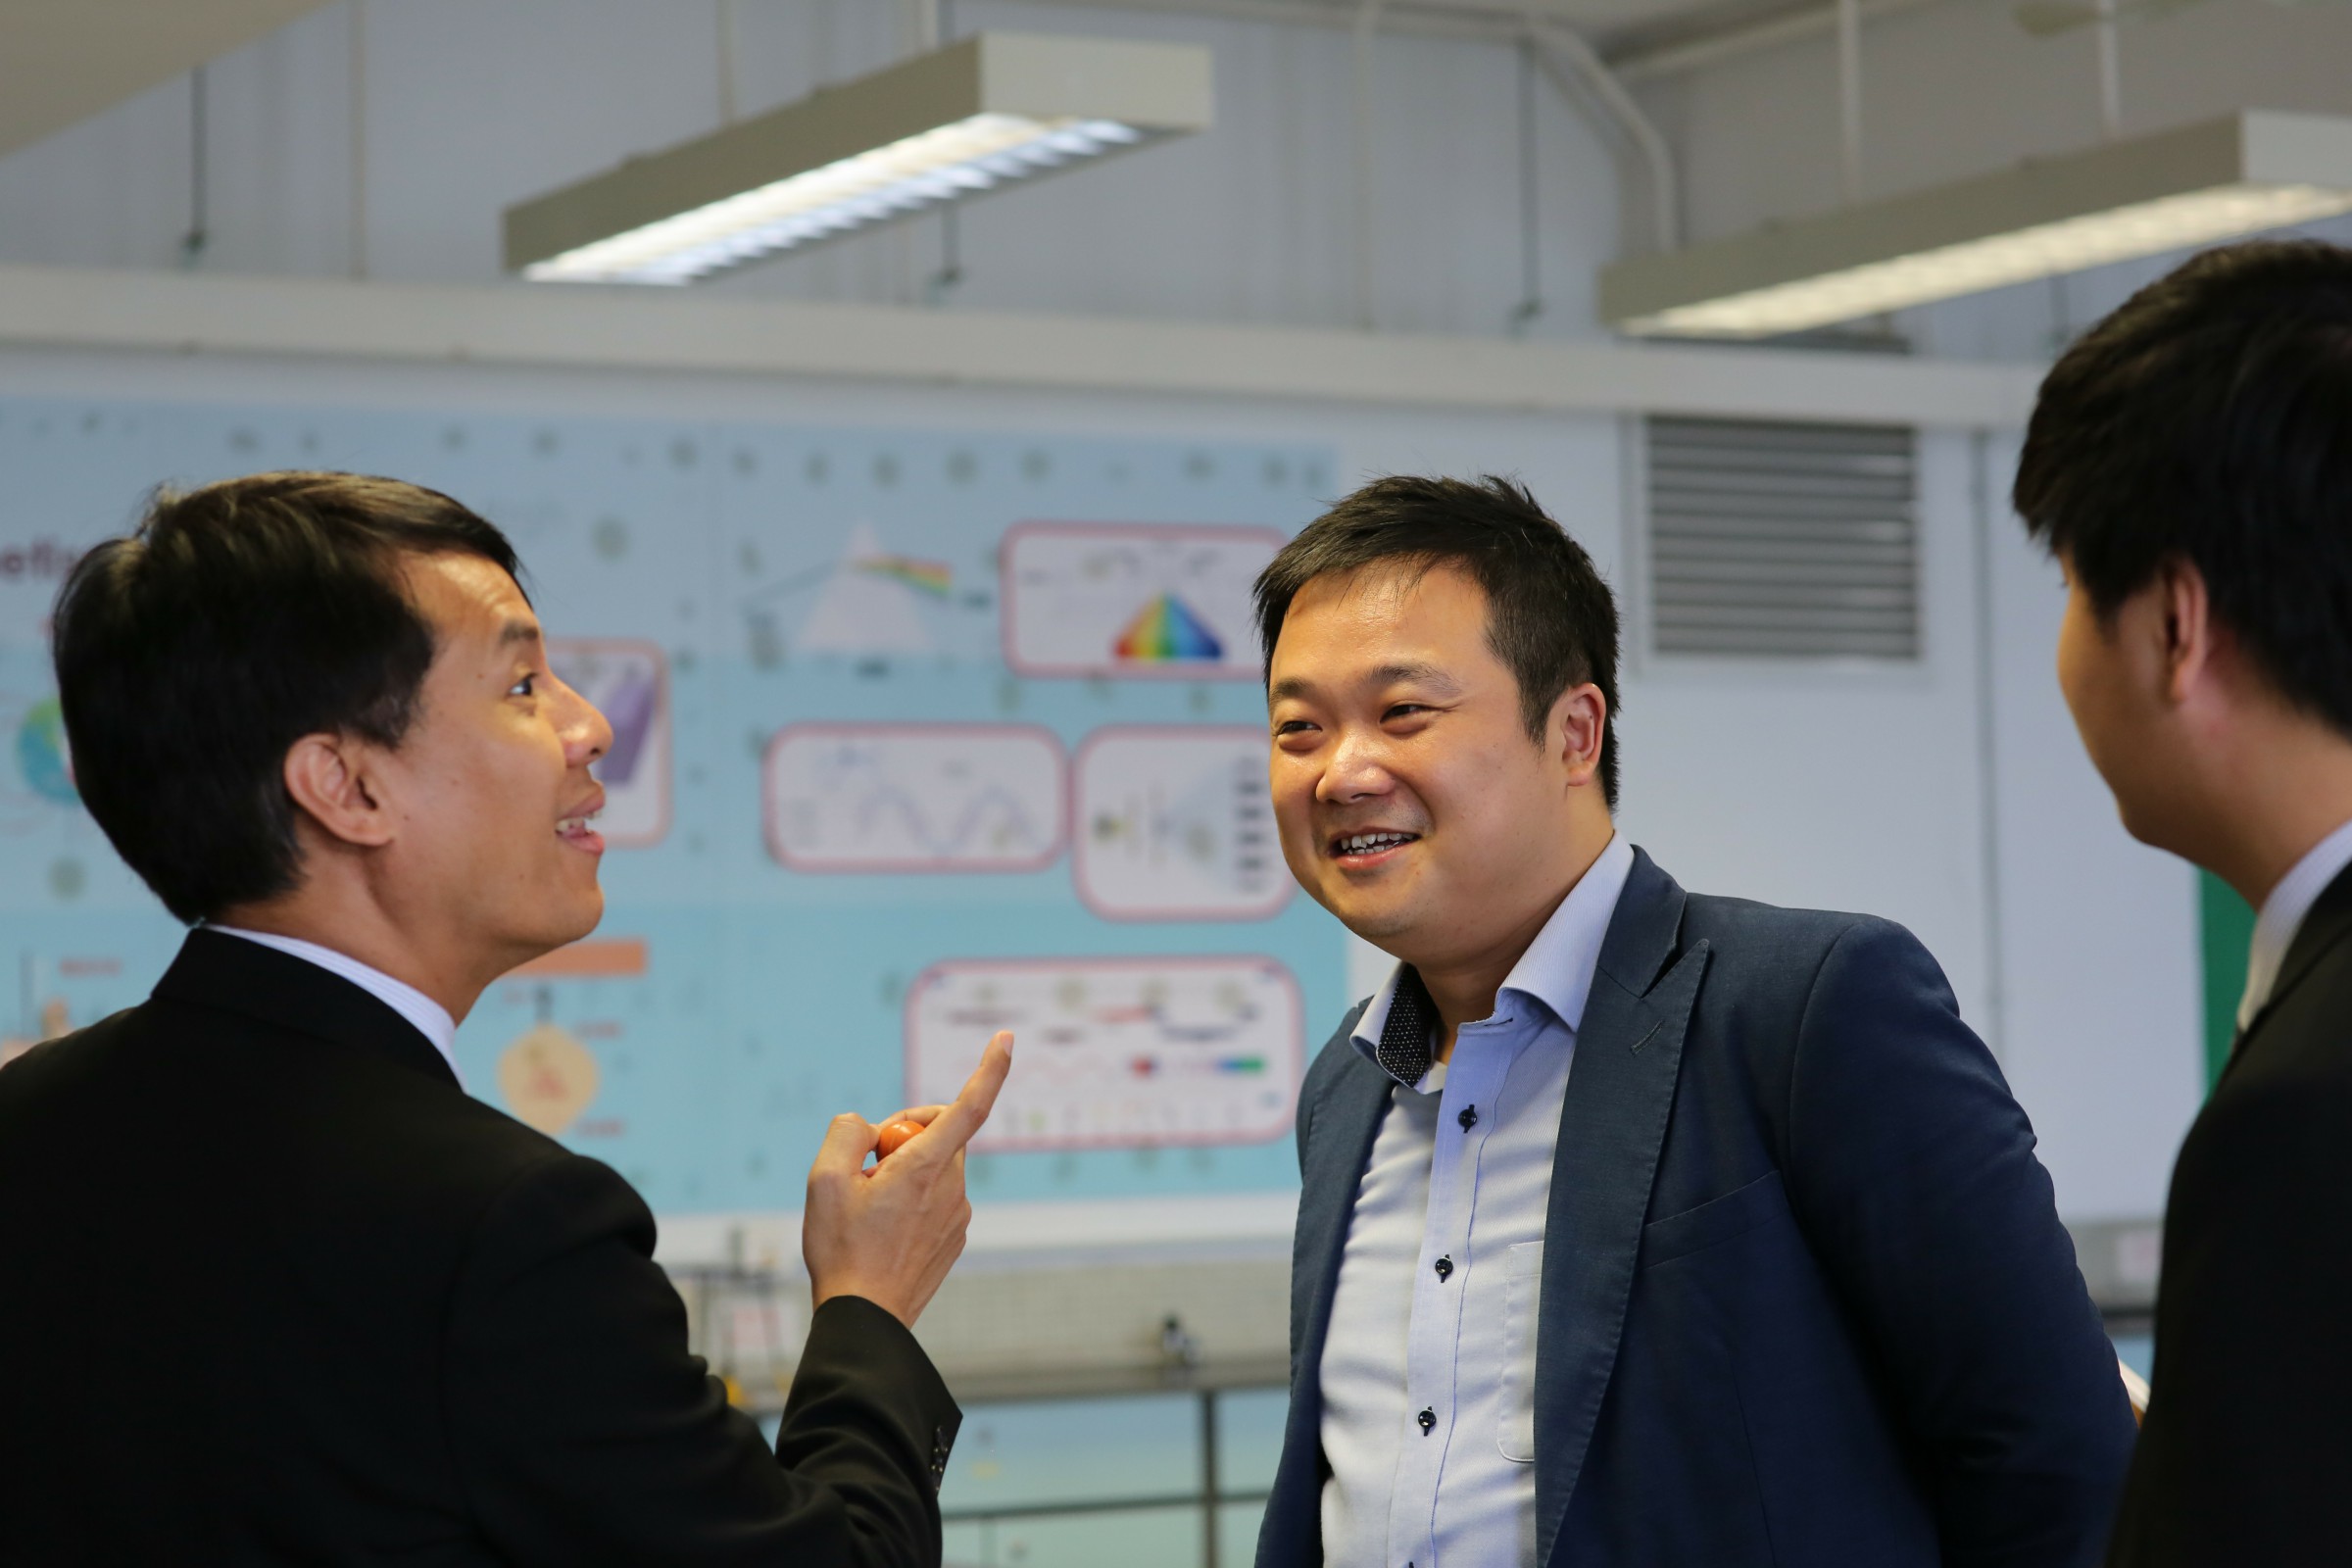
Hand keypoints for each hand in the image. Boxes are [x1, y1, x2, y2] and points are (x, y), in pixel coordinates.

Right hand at [802, 1031, 1012, 1327]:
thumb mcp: (822, 1181)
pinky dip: (912, 1199)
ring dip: (905, 1170)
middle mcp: (953, 1187)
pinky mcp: (955, 1237)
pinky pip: (937, 1198)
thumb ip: (847, 1132)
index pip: (969, 1106)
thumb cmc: (841, 1250)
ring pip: (936, 1166)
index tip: (1007, 1038)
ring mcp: (958, 1215)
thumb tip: (870, 1126)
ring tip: (870, 1207)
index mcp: (926, 1167)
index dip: (991, 1068)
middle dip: (905, 1132)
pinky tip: (883, 1229)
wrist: (865, 1317)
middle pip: (941, 1132)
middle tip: (865, 1162)